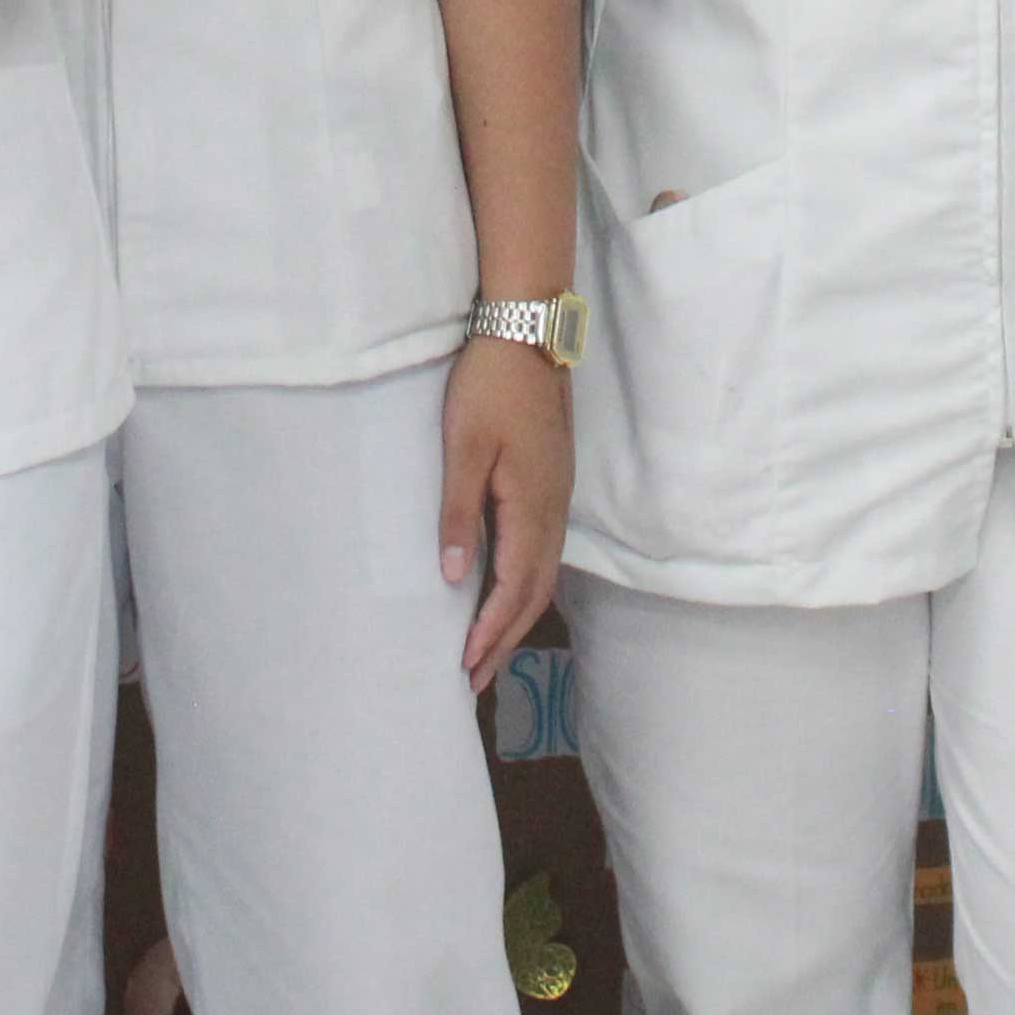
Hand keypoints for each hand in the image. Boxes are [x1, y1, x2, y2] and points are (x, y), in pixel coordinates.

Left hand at [438, 329, 574, 684]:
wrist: (529, 334)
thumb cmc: (490, 386)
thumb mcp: (464, 447)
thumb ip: (460, 513)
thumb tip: (456, 577)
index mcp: (532, 506)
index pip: (514, 587)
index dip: (490, 631)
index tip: (466, 666)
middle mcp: (553, 510)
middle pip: (535, 592)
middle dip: (504, 638)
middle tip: (474, 680)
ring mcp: (557, 497)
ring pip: (542, 575)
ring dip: (515, 616)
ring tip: (487, 649)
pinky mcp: (552, 484)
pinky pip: (543, 552)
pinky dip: (524, 585)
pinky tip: (504, 591)